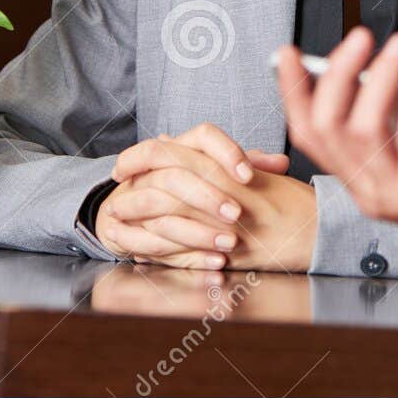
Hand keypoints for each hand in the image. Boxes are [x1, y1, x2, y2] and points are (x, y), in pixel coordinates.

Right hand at [97, 123, 292, 269]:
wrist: (126, 213)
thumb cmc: (184, 194)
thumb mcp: (216, 176)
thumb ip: (247, 167)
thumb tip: (280, 163)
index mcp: (180, 148)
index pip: (203, 135)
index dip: (226, 152)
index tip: (248, 175)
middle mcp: (152, 168)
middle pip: (177, 172)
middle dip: (207, 195)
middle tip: (237, 213)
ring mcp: (130, 197)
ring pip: (159, 206)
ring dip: (197, 229)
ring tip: (230, 243)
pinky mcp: (117, 227)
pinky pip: (147, 241)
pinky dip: (181, 255)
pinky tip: (213, 262)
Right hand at [278, 26, 397, 266]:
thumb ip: (397, 119)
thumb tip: (378, 69)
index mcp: (361, 179)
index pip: (309, 136)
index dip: (293, 94)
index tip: (290, 53)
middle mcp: (369, 192)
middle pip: (327, 129)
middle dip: (336, 76)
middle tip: (361, 38)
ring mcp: (396, 199)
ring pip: (363, 133)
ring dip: (378, 79)